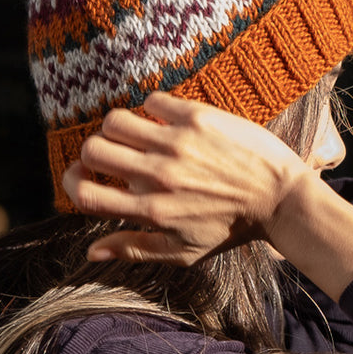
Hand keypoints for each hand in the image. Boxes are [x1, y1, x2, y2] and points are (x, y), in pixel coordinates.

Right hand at [62, 91, 309, 263]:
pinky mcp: (198, 117)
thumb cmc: (230, 228)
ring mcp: (178, 144)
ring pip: (115, 120)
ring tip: (137, 136)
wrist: (281, 199)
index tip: (81, 177)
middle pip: (93, 150)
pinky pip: (152, 100)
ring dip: (118, 127)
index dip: (71, 183)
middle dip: (94, 153)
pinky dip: (152, 110)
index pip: (85, 194)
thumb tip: (90, 251)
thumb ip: (134, 250)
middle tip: (112, 156)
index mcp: (151, 211)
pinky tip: (168, 123)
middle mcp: (159, 176)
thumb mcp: (182, 252)